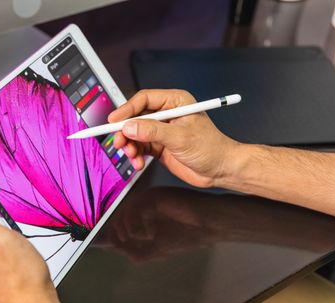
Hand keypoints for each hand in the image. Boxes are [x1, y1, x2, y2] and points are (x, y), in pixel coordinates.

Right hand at [108, 89, 240, 187]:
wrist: (220, 170)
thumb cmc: (211, 148)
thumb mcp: (180, 137)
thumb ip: (153, 131)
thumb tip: (130, 126)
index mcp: (175, 102)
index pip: (144, 100)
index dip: (127, 110)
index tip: (114, 121)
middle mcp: (167, 114)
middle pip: (135, 117)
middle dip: (125, 131)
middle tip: (119, 143)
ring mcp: (161, 131)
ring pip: (135, 134)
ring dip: (130, 146)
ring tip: (133, 156)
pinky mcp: (159, 146)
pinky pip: (139, 147)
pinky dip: (136, 155)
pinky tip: (139, 163)